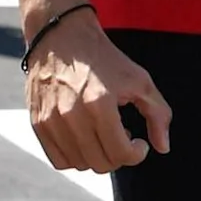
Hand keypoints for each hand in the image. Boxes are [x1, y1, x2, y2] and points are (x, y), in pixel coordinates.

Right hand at [28, 15, 170, 171]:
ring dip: (98, 156)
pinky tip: (85, 139)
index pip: (121, 153)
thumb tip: (162, 148)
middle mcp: (72, 115)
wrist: (61, 36)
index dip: (137, 154)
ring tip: (103, 134)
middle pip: (101, 163)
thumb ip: (158, 114)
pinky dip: (76, 157)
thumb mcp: (140, 80)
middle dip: (119, 156)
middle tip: (123, 137)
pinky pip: (59, 160)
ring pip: (80, 164)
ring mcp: (51, 120)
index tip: (139, 143)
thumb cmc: (104, 58)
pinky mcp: (37, 123)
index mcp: (100, 103)